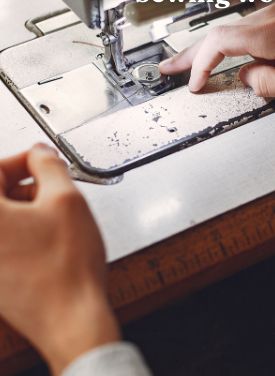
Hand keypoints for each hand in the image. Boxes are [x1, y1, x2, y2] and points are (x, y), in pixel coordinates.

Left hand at [0, 145, 119, 374]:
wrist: (70, 318)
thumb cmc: (67, 267)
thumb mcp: (68, 200)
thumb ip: (49, 166)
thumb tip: (40, 154)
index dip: (24, 159)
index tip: (44, 160)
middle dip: (26, 184)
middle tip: (56, 188)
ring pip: (2, 217)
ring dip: (27, 208)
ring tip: (58, 217)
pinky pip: (5, 240)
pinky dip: (23, 230)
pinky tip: (50, 238)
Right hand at [159, 2, 274, 104]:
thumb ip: (267, 83)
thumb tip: (248, 77)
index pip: (220, 43)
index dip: (200, 65)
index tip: (193, 83)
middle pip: (222, 31)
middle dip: (195, 53)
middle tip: (173, 66)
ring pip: (239, 28)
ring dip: (218, 48)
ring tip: (202, 65)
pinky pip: (259, 26)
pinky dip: (242, 42)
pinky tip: (240, 55)